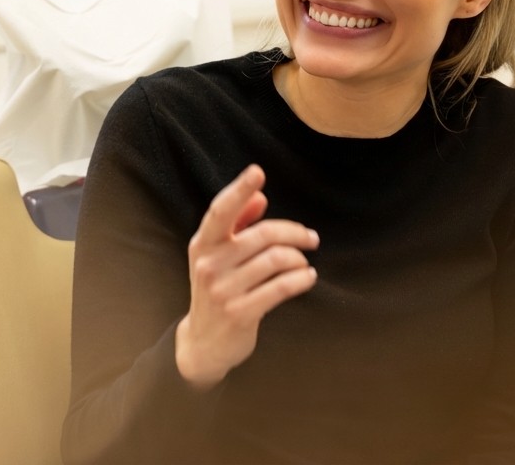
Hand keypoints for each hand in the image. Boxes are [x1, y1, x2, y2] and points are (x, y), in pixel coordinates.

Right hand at [175, 164, 319, 389]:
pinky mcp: (240, 313)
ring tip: (304, 263)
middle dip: (294, 233)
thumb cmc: (216, 289)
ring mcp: (223, 290)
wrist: (204, 343)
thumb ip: (237, 225)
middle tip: (311, 238)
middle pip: (262, 235)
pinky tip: (307, 278)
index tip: (258, 171)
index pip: (221, 211)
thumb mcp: (217, 257)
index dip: (239, 190)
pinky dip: (301, 280)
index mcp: (203, 244)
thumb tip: (259, 197)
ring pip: (275, 260)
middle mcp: (209, 264)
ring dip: (299, 259)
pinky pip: (280, 288)